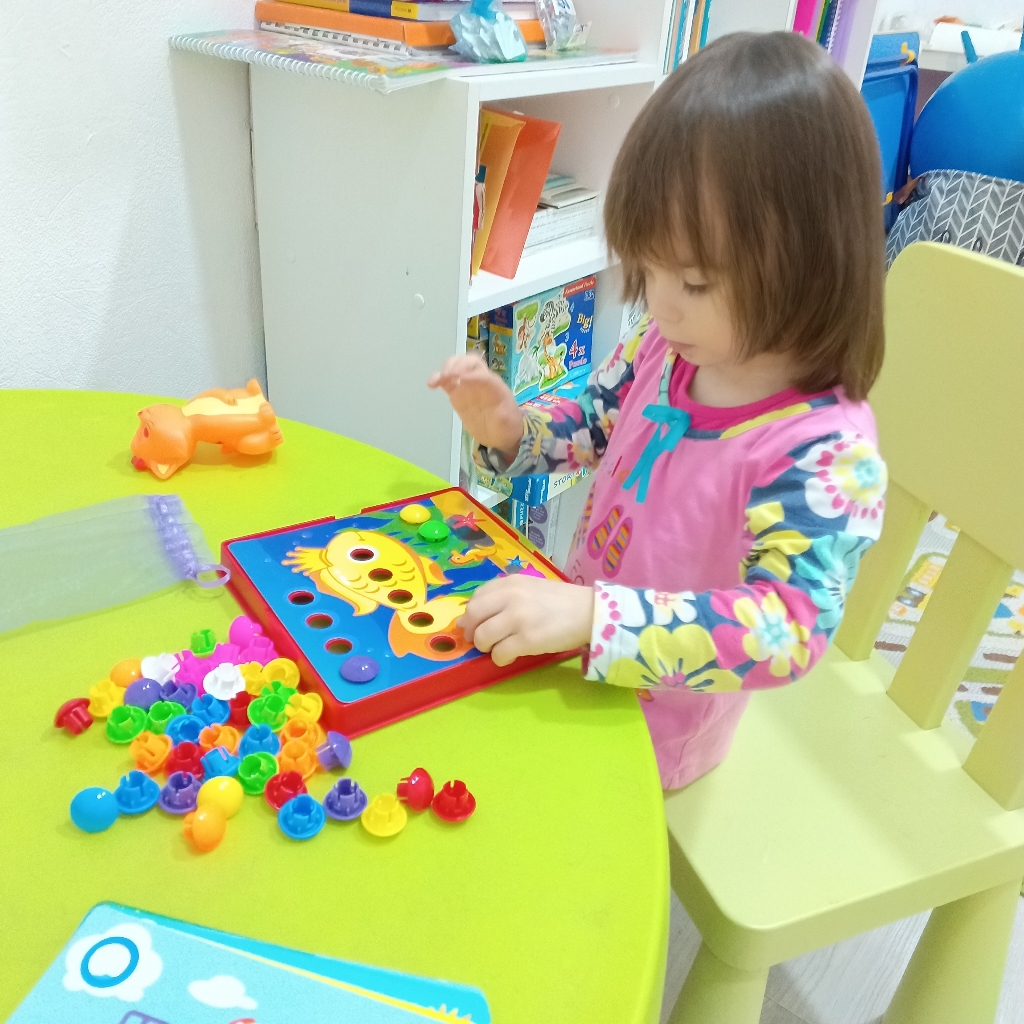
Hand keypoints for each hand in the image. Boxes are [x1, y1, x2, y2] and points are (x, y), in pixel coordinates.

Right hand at [428, 354, 523, 457]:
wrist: (501, 433)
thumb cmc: (506, 427)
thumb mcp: (508, 424)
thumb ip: (501, 416)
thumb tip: (495, 410)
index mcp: (495, 386)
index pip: (482, 374)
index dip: (471, 374)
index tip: (460, 380)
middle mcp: (481, 381)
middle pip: (470, 363)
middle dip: (458, 365)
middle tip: (448, 377)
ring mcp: (468, 385)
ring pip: (457, 367)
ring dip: (447, 369)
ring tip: (438, 380)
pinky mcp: (458, 393)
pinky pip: (448, 381)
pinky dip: (439, 379)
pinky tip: (432, 384)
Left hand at [458, 575, 593, 666]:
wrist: (589, 612)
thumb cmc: (561, 601)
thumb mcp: (530, 587)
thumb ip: (505, 596)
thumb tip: (475, 616)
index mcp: (511, 582)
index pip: (476, 597)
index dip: (471, 615)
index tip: (475, 624)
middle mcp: (511, 597)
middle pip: (473, 616)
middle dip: (471, 632)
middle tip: (480, 641)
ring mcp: (518, 618)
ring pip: (483, 637)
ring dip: (486, 647)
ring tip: (498, 648)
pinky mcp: (527, 639)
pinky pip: (499, 653)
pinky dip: (500, 659)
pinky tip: (510, 656)